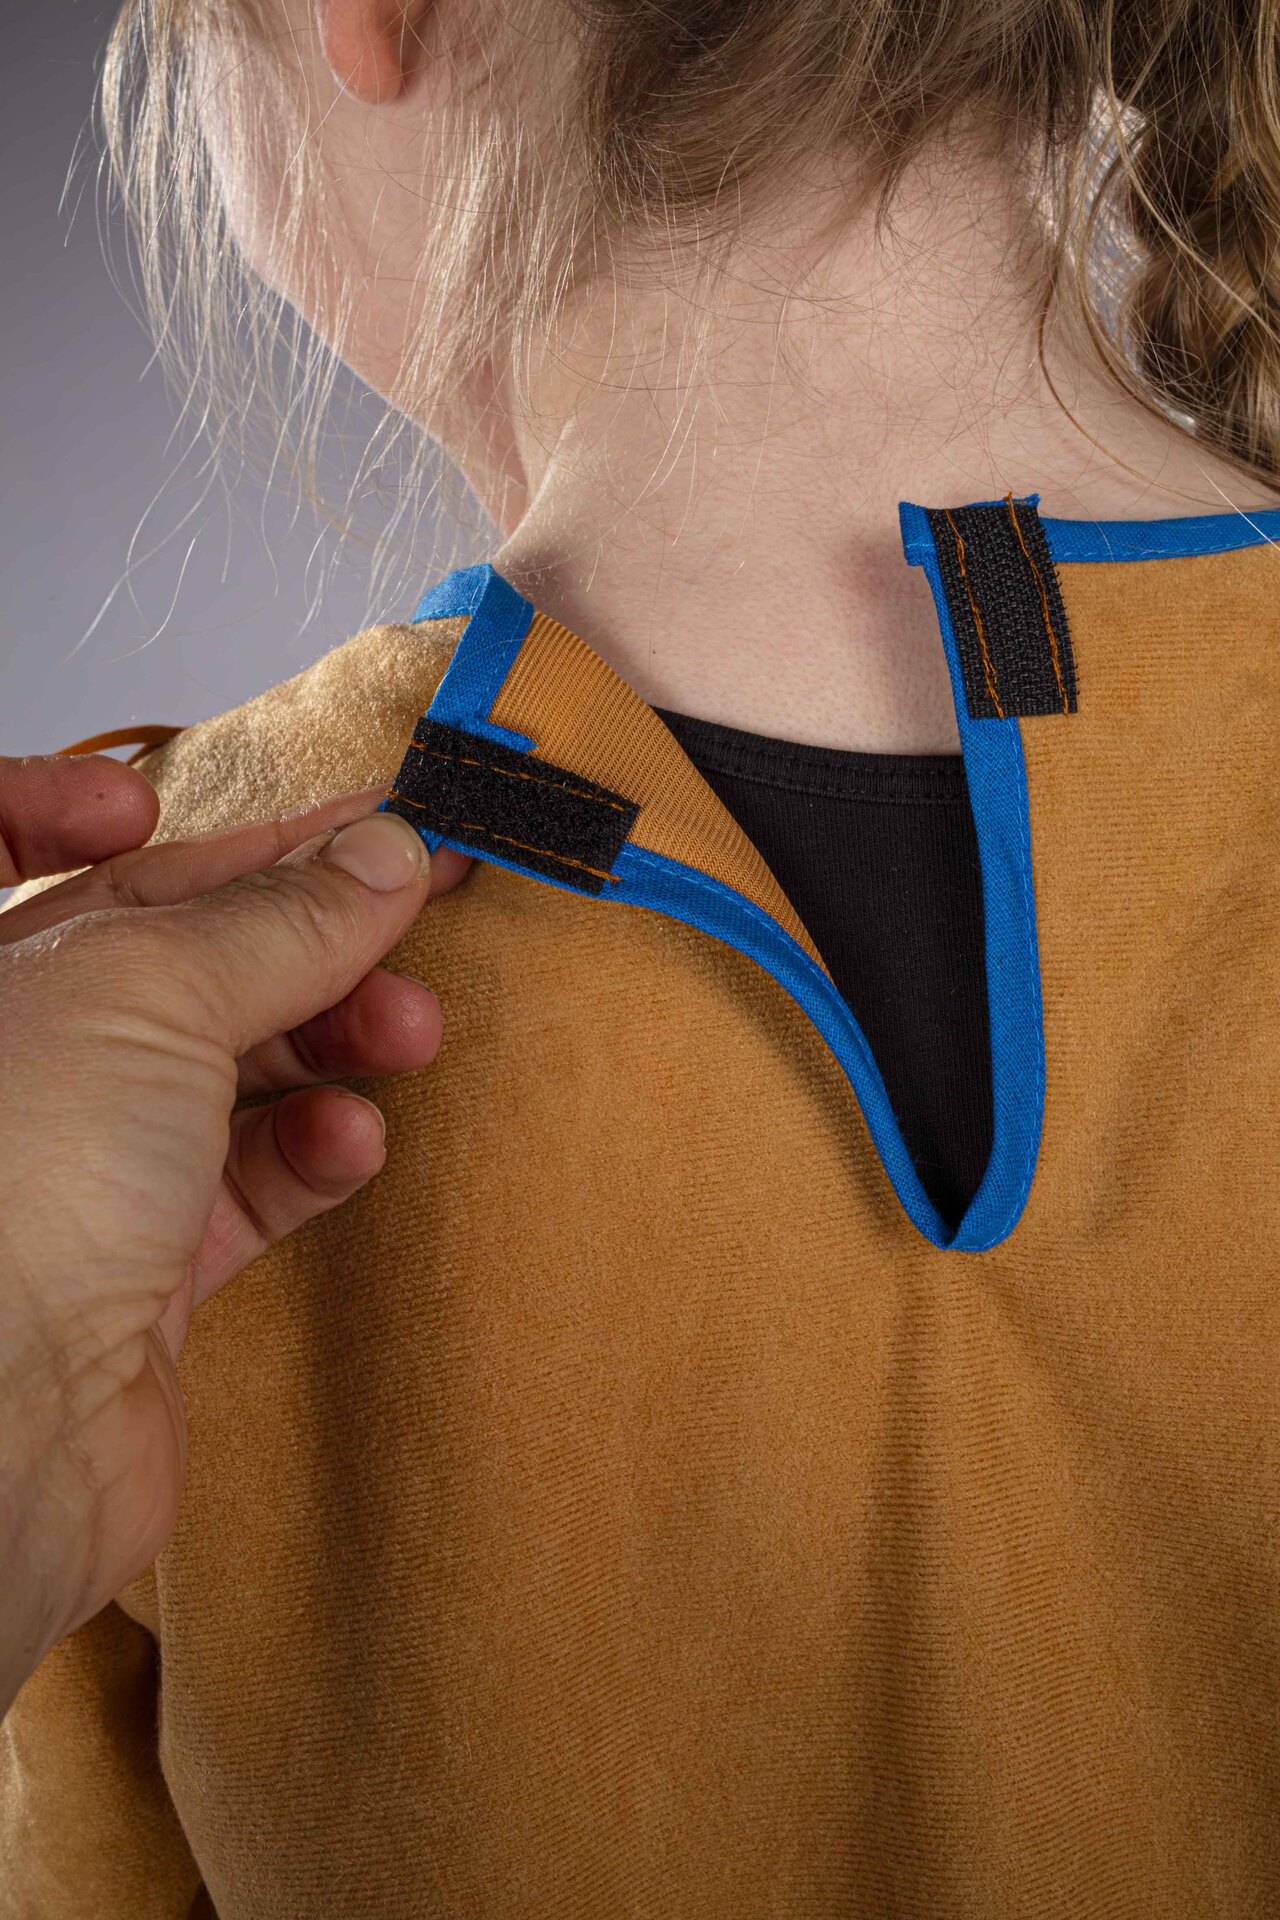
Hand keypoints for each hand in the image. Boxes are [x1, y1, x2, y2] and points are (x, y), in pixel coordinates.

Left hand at [0, 750, 470, 1713]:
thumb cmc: (10, 1181)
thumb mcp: (153, 989)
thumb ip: (281, 918)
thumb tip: (390, 852)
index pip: (37, 841)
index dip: (129, 812)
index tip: (259, 817)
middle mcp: (20, 1058)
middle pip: (174, 955)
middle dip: (300, 930)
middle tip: (419, 912)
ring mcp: (73, 1166)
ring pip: (226, 1067)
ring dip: (332, 1038)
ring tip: (410, 1032)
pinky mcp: (136, 1272)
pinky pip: (247, 1186)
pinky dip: (312, 1154)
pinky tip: (351, 1143)